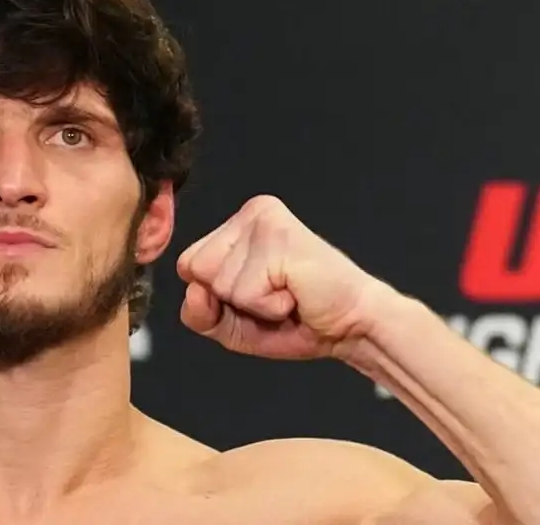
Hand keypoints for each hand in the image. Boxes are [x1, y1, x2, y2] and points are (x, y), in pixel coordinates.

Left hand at [176, 195, 382, 359]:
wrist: (353, 327)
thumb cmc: (298, 321)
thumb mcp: (230, 325)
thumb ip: (198, 313)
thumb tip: (194, 289)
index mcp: (237, 225)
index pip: (187, 264)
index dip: (214, 297)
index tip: (256, 296)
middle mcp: (249, 213)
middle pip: (194, 269)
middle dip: (231, 299)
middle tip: (273, 295)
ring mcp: (262, 221)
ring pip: (217, 281)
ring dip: (254, 304)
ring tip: (286, 292)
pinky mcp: (277, 237)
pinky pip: (244, 291)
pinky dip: (269, 306)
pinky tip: (295, 292)